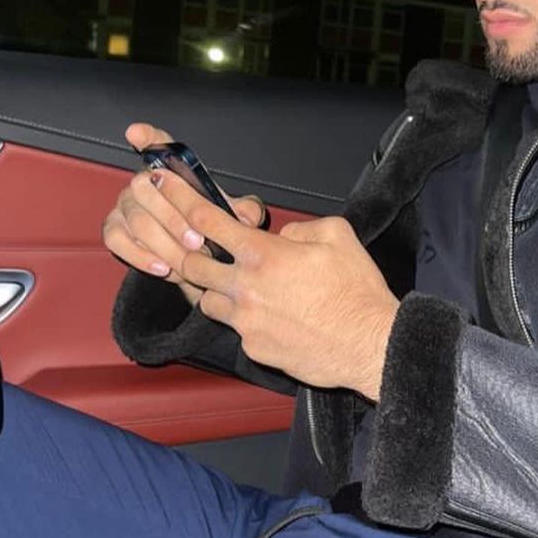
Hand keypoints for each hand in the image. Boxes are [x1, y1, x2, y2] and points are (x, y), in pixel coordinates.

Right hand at [102, 123, 265, 305]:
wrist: (195, 260)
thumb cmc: (210, 231)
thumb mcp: (231, 220)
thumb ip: (245, 213)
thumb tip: (249, 216)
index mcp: (173, 172)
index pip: (158, 145)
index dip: (147, 138)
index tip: (136, 133)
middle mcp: (144, 182)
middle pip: (146, 189)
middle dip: (173, 218)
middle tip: (197, 242)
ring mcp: (125, 205)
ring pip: (136, 220)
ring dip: (163, 243)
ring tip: (185, 263)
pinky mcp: (114, 229)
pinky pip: (117, 239)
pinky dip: (140, 256)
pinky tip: (161, 268)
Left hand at [176, 201, 399, 400]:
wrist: (370, 344)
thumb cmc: (357, 292)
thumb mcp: (337, 236)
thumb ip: (300, 227)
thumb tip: (283, 236)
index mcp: (263, 254)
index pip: (206, 221)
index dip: (181, 200)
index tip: (166, 188)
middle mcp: (246, 288)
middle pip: (192, 265)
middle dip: (193, 255)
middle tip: (206, 252)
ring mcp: (246, 322)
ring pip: (208, 302)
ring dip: (217, 291)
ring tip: (243, 289)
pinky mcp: (254, 348)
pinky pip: (237, 330)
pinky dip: (246, 321)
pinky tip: (273, 318)